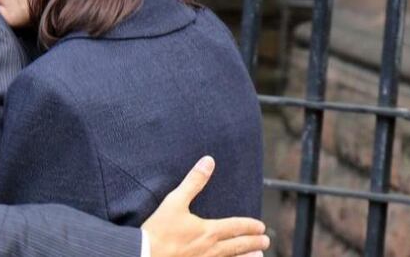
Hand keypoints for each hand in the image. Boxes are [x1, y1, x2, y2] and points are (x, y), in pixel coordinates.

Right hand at [142, 156, 269, 256]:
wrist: (144, 254)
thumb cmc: (159, 230)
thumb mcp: (175, 201)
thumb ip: (194, 182)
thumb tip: (208, 162)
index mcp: (208, 231)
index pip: (235, 227)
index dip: (249, 226)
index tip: (260, 226)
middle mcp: (211, 249)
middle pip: (238, 245)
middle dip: (253, 242)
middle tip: (265, 241)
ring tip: (258, 256)